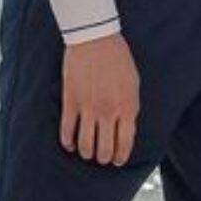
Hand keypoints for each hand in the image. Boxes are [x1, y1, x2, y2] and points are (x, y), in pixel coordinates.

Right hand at [59, 32, 138, 165]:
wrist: (95, 38)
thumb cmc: (118, 59)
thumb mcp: (133, 84)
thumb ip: (130, 108)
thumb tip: (126, 127)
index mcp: (127, 107)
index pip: (125, 144)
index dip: (120, 157)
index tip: (117, 161)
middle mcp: (108, 112)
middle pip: (104, 149)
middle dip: (103, 158)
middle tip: (101, 158)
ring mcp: (88, 108)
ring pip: (85, 145)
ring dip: (86, 153)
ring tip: (86, 152)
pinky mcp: (70, 101)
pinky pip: (67, 131)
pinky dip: (67, 142)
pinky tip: (69, 144)